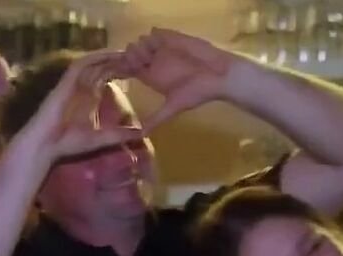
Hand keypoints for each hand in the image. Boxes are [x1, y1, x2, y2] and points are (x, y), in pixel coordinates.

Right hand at [14, 49, 141, 162]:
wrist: (46, 144)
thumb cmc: (69, 143)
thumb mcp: (101, 138)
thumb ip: (119, 134)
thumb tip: (141, 133)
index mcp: (90, 98)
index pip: (106, 78)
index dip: (121, 71)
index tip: (139, 69)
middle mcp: (82, 87)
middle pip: (102, 67)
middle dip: (118, 61)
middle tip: (138, 56)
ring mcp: (73, 83)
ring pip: (93, 63)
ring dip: (109, 57)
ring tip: (127, 53)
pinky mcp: (66, 82)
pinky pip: (81, 65)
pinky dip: (94, 58)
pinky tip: (110, 54)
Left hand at [120, 28, 236, 131]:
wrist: (219, 77)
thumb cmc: (198, 92)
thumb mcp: (174, 107)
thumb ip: (156, 118)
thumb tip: (140, 136)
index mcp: (151, 77)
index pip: (128, 69)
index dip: (123, 69)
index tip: (127, 73)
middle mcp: (154, 62)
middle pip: (129, 53)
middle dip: (129, 56)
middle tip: (139, 63)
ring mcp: (163, 49)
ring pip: (140, 41)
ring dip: (140, 47)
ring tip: (149, 56)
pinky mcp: (173, 38)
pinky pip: (154, 32)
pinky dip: (152, 37)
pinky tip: (158, 46)